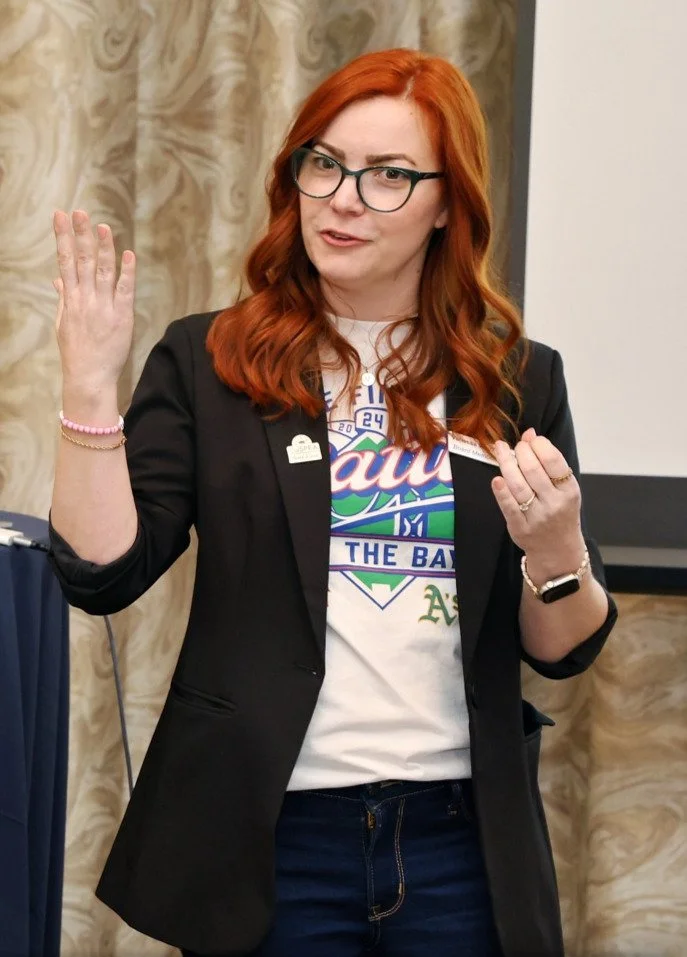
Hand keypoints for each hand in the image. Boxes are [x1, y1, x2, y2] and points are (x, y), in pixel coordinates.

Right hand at [53, 210, 135, 396]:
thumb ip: (63, 299)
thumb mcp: (63, 323)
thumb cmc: (76, 352)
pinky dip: (127, 272)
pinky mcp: (121, 317)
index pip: (65, 261)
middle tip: (80, 212)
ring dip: (103, 248)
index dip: (63, 237)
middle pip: (82, 261)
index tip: (59, 216)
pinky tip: (128, 254)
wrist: (88, 377)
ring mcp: (103, 308)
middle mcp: (85, 300)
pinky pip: (124, 291)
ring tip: (103, 226)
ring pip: (103, 271)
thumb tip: (58, 279)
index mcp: (70, 300)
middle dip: (81, 234)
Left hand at [491, 428, 584, 575]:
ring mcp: (537, 517)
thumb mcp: (564, 488)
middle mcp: (555, 503)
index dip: (538, 444)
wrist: (558, 551)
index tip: (530, 439)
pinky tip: (496, 479)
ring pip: (518, 485)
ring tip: (500, 450)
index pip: (553, 460)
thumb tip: (530, 434)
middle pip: (532, 470)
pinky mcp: (520, 528)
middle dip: (520, 451)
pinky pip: (509, 506)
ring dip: (506, 464)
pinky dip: (501, 492)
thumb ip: (548, 462)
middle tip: (514, 446)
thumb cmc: (560, 512)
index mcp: (569, 490)